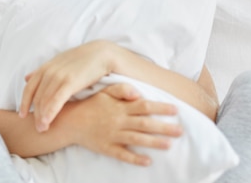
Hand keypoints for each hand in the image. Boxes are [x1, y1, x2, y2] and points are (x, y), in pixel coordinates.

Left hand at [19, 40, 115, 131]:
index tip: (22, 115)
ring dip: (42, 116)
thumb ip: (43, 71)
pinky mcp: (70, 82)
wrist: (102, 53)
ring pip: (45, 100)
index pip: (29, 87)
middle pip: (37, 97)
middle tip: (37, 128)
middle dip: (35, 114)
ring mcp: (59, 76)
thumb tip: (27, 77)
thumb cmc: (82, 60)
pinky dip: (50, 112)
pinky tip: (48, 122)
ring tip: (43, 129)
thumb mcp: (59, 63)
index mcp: (46, 67)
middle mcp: (50, 71)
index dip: (24, 102)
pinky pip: (56, 100)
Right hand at [65, 83, 181, 165]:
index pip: (144, 106)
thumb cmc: (90, 105)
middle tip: (180, 131)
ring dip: (153, 143)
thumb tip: (138, 92)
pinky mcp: (106, 148)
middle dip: (163, 127)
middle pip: (144, 124)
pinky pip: (122, 155)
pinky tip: (147, 161)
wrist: (70, 121)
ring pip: (136, 139)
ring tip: (169, 145)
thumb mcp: (104, 91)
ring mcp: (113, 135)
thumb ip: (122, 89)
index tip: (176, 110)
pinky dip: (135, 159)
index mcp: (120, 106)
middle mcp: (118, 121)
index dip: (160, 108)